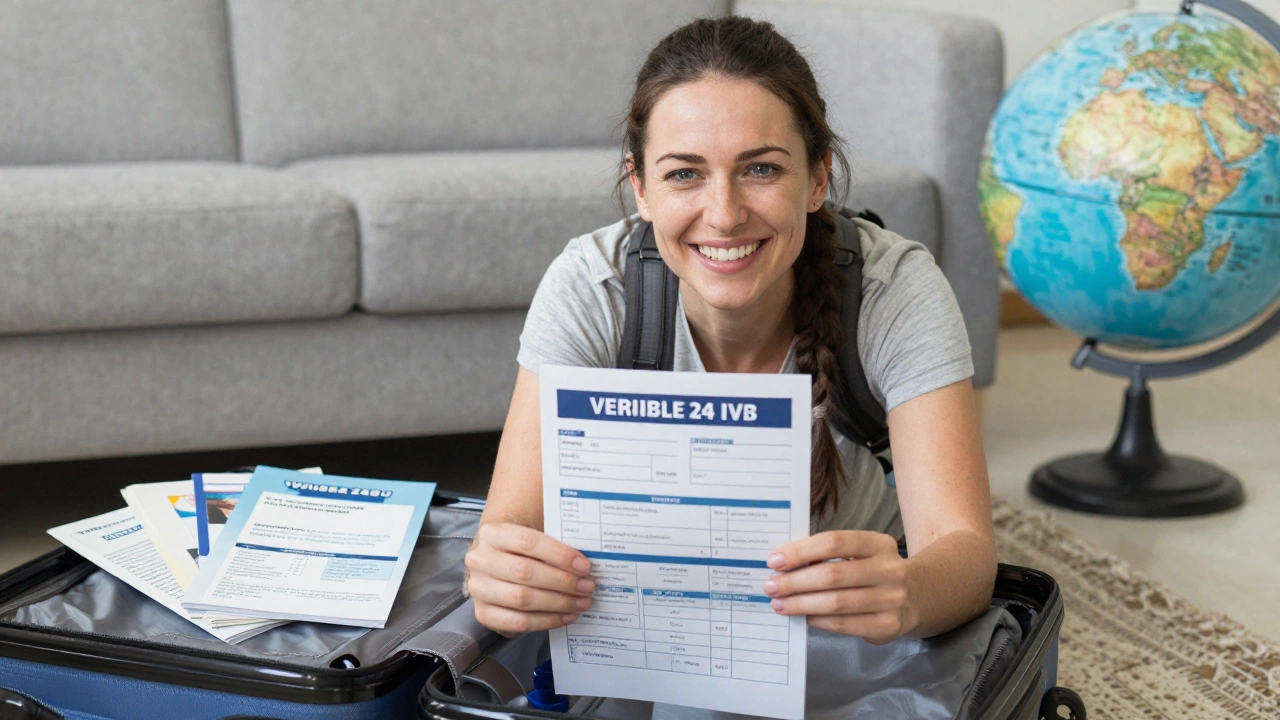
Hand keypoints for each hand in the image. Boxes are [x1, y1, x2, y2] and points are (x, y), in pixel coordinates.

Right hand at [465, 523, 595, 635]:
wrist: (497, 561)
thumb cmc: (523, 548)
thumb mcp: (533, 534)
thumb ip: (554, 544)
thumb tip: (584, 564)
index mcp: (492, 533)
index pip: (528, 542)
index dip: (559, 555)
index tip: (585, 566)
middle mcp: (479, 560)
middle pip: (525, 572)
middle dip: (562, 582)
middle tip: (587, 587)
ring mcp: (478, 588)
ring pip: (522, 599)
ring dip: (558, 603)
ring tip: (581, 602)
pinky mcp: (482, 613)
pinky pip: (517, 622)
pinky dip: (546, 621)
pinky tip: (566, 616)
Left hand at [762, 531, 915, 644]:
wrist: (913, 597)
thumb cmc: (871, 571)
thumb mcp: (858, 554)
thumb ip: (827, 555)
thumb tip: (782, 564)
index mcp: (879, 544)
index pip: (834, 543)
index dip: (801, 551)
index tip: (774, 561)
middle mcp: (890, 570)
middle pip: (832, 575)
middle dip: (794, 582)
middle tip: (770, 586)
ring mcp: (892, 599)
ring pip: (836, 603)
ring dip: (801, 604)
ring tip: (779, 604)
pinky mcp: (887, 625)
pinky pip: (844, 624)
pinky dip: (818, 620)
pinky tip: (804, 616)